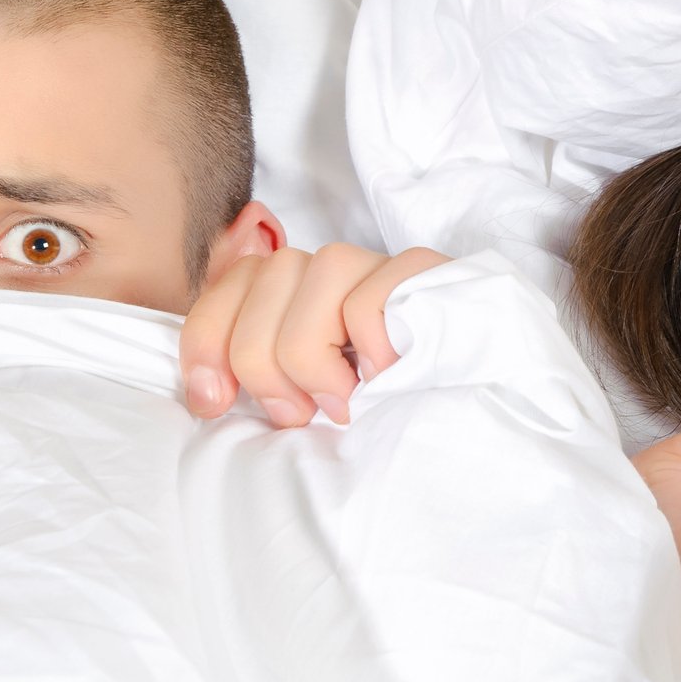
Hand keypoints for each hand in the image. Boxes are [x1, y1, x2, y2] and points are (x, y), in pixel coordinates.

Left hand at [178, 243, 450, 426]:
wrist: (477, 409)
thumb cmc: (381, 415)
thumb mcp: (302, 405)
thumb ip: (258, 384)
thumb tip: (204, 393)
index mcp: (291, 295)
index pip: (226, 286)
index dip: (205, 344)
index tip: (215, 404)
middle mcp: (328, 270)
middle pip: (261, 284)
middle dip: (265, 367)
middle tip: (302, 413)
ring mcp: (377, 266)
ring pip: (314, 276)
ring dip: (315, 359)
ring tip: (346, 400)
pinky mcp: (423, 272)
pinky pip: (367, 299)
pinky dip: (368, 349)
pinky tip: (386, 376)